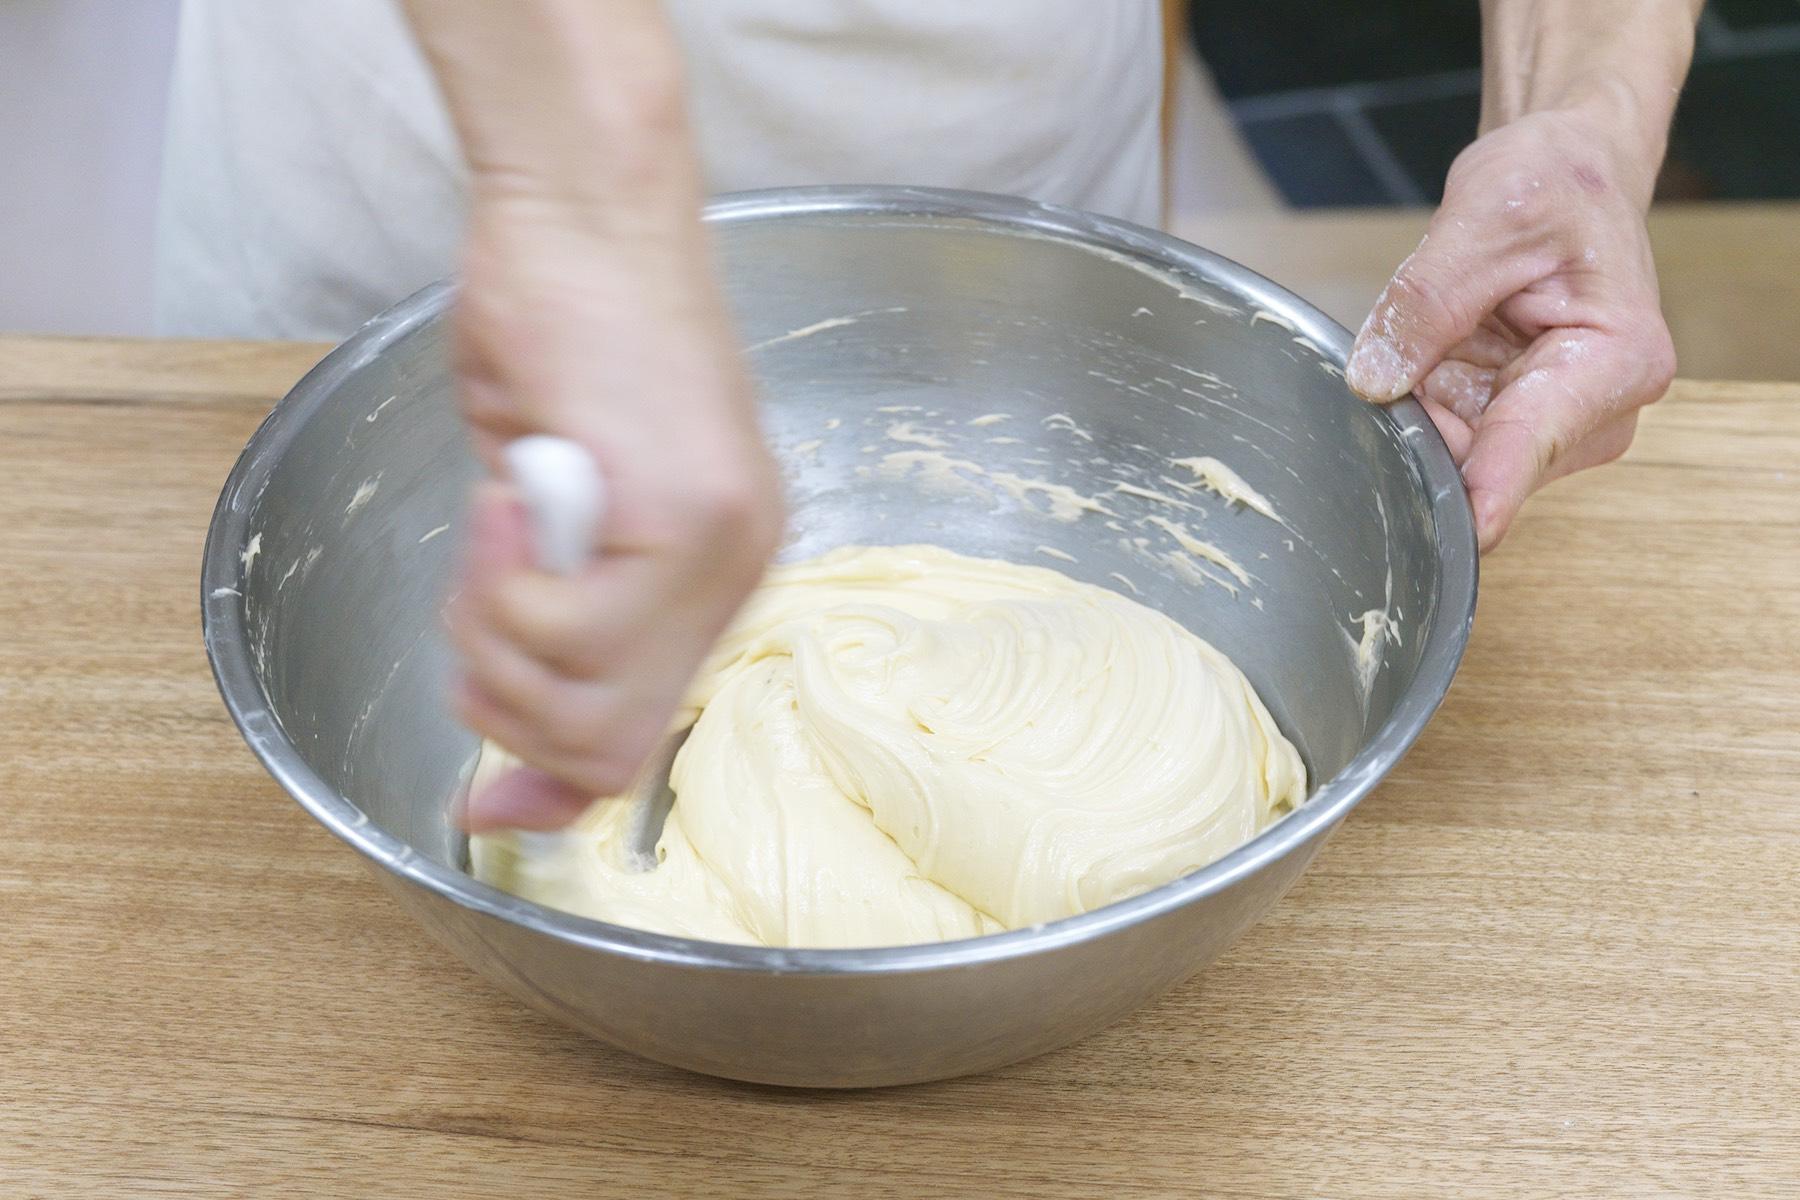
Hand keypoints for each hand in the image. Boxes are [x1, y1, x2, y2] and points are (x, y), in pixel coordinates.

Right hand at [446, 193, 781, 830]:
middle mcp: (738, 571)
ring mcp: (720, 548)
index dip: (555, 784)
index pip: (644, 740)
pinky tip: (511, 496)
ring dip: (493, 632)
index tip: (487, 807)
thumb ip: (549, 620)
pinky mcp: (682, 516)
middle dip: (502, 697)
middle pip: (604, 743)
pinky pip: (566, 628)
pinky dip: (502, 576)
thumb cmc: (566, 332)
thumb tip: (503, 775)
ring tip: (498, 530)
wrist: (586, 212)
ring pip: (579, 697)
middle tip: (478, 597)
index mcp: (719, 574)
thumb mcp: (551, 503)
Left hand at [1346, 106, 1675, 550]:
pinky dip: (1417, 413)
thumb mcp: (1484, 219)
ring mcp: (1550, 428)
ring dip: (1417, 420)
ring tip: (1418, 346)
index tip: (1461, 533)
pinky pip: (1445, 444)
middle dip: (1425, 435)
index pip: (1537, 439)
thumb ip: (1425, 302)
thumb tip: (1375, 379)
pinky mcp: (1510, 427)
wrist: (1567, 172)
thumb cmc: (1553, 185)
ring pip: (1457, 463)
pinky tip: (1419, 366)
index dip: (1490, 488)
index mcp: (1616, 359)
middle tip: (1391, 368)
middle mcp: (1594, 413)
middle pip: (1487, 464)